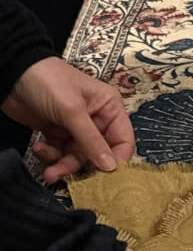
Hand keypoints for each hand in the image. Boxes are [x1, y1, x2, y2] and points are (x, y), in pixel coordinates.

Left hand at [2, 56, 135, 182]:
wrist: (10, 74)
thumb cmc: (48, 83)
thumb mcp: (72, 110)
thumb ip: (91, 141)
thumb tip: (111, 167)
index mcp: (109, 108)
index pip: (123, 140)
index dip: (117, 159)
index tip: (107, 177)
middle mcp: (97, 120)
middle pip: (100, 154)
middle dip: (83, 165)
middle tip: (70, 174)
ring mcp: (76, 128)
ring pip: (78, 157)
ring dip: (63, 165)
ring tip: (49, 170)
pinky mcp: (58, 134)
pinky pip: (61, 154)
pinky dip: (51, 156)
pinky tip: (40, 148)